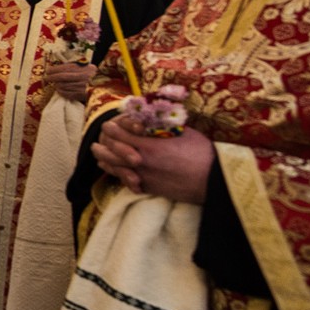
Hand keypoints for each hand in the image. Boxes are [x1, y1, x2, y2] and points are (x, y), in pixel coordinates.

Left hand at [45, 61, 94, 102]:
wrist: (105, 87)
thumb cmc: (94, 76)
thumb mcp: (87, 67)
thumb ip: (75, 67)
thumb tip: (60, 68)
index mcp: (82, 68)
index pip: (64, 68)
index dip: (54, 70)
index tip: (48, 71)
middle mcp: (81, 77)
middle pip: (61, 77)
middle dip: (51, 78)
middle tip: (46, 78)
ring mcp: (80, 87)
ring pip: (63, 86)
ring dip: (57, 85)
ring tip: (55, 84)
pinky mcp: (80, 95)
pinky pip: (66, 94)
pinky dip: (61, 92)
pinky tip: (60, 91)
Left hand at [91, 119, 214, 202]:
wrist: (214, 181)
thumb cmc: (202, 154)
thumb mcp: (183, 132)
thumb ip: (163, 127)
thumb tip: (154, 120)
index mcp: (149, 145)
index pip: (120, 135)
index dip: (111, 129)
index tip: (107, 125)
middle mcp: (142, 162)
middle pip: (113, 153)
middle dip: (103, 145)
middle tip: (95, 142)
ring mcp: (144, 177)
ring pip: (117, 169)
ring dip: (105, 161)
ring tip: (98, 157)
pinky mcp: (150, 189)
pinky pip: (128, 182)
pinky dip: (119, 176)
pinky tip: (115, 174)